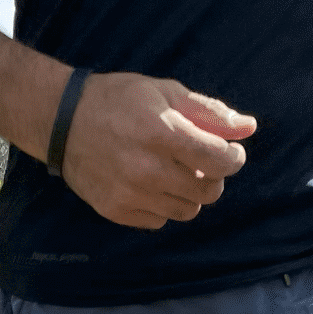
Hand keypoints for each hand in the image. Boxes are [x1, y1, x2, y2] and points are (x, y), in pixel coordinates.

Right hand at [57, 72, 256, 230]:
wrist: (63, 122)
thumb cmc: (119, 101)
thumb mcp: (165, 93)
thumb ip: (209, 112)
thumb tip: (249, 128)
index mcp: (163, 133)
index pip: (219, 161)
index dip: (233, 158)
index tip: (230, 153)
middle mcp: (147, 169)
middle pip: (207, 191)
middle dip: (213, 177)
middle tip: (200, 162)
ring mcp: (130, 194)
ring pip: (187, 211)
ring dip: (189, 194)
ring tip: (174, 173)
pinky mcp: (116, 210)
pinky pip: (159, 220)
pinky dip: (163, 206)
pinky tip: (150, 185)